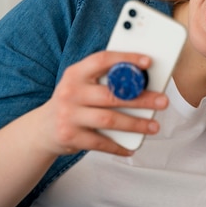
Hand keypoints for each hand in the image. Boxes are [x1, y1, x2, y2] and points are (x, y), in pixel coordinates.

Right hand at [36, 51, 167, 156]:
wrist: (42, 129)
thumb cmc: (74, 101)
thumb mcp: (82, 84)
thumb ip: (104, 79)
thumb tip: (142, 78)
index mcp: (75, 73)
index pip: (102, 60)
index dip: (126, 59)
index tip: (148, 62)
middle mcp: (70, 92)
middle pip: (112, 94)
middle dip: (141, 98)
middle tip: (162, 101)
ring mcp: (69, 115)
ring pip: (109, 119)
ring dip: (136, 124)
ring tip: (154, 126)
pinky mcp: (70, 136)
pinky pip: (101, 142)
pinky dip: (119, 146)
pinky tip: (132, 147)